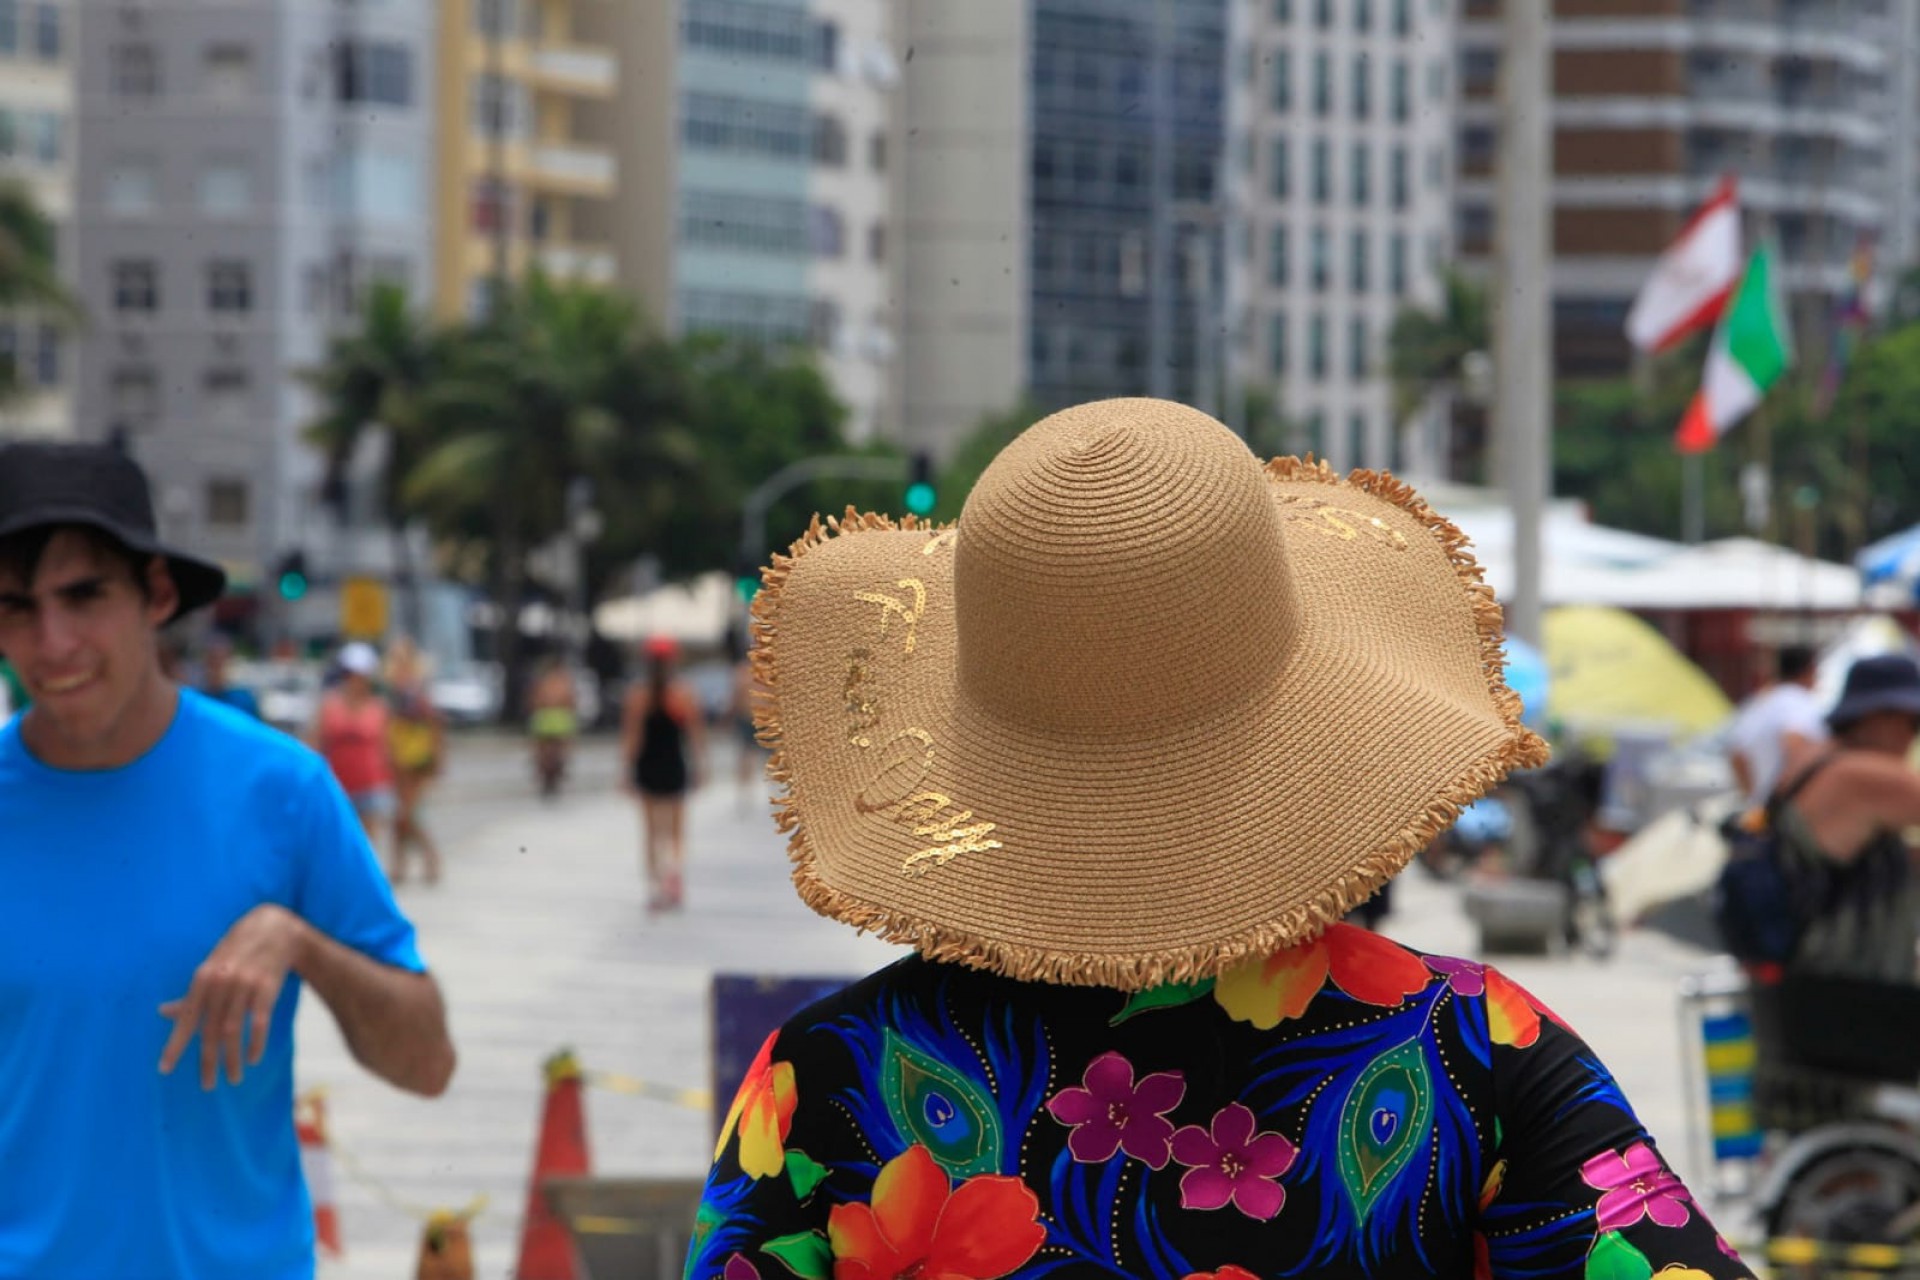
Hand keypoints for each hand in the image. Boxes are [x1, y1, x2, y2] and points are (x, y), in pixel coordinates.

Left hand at [159, 905, 305, 1089]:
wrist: (276, 929)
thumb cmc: (238, 951)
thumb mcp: (211, 968)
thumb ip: (191, 994)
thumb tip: (162, 1012)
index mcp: (202, 978)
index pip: (185, 1018)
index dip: (175, 1044)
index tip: (165, 1068)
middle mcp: (221, 982)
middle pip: (211, 1030)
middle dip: (208, 1061)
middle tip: (208, 1086)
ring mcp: (245, 984)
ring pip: (234, 1030)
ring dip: (233, 1058)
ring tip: (234, 1078)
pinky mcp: (268, 987)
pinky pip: (259, 1022)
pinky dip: (256, 1042)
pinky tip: (253, 1058)